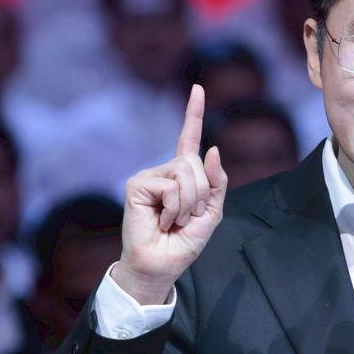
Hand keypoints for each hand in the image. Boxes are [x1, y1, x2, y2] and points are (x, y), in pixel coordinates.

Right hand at [111, 85, 228, 303]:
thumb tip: (212, 149)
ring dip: (189, 203)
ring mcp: (149, 176)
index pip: (188, 139)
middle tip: (188, 216)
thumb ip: (216, 182)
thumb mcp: (211, 212)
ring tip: (176, 220)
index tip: (198, 88)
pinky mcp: (137, 184)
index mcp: (182, 175)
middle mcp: (164, 171)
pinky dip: (174, 208)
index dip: (193, 114)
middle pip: (196, 162)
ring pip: (186, 172)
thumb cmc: (184, 242)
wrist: (163, 264)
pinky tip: (163, 220)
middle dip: (201, 194)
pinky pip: (170, 186)